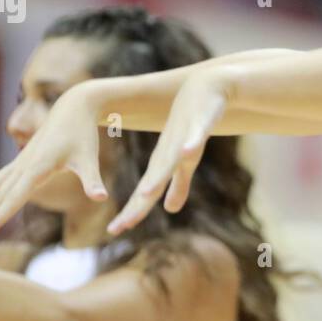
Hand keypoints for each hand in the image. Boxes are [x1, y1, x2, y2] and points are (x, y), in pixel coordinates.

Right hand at [0, 82, 108, 237]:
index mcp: (37, 167)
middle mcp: (24, 164)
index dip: (1, 214)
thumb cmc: (83, 134)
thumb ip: (92, 180)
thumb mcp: (89, 158)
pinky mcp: (25, 157)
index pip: (16, 196)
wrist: (74, 106)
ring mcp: (22, 160)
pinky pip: (2, 174)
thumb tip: (102, 198)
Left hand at [107, 69, 229, 234]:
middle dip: (137, 205)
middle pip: (151, 183)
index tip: (116, 231)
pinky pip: (195, 136)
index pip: (145, 193)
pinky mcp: (198, 124)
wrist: (205, 90)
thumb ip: (178, 185)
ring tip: (147, 194)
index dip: (132, 212)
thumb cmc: (192, 128)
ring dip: (159, 177)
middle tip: (119, 226)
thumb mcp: (186, 161)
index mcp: (162, 163)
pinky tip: (187, 151)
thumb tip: (169, 210)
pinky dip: (191, 144)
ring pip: (169, 161)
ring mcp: (181, 139)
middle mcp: (166, 154)